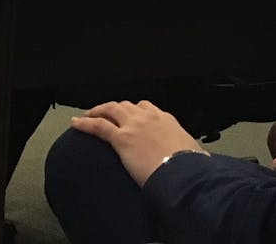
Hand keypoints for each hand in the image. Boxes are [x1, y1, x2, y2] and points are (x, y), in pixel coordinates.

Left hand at [68, 100, 200, 185]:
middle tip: (105, 114)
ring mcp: (133, 125)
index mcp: (166, 119)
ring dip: (97, 110)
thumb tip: (200, 161)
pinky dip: (85, 123)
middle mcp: (148, 117)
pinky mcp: (121, 138)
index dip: (135, 110)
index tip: (130, 115)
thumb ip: (190, 152)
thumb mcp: (193, 153)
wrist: (182, 171)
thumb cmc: (190, 166)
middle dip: (114, 108)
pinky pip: (98, 126)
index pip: (147, 107)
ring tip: (87, 115)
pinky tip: (75, 124)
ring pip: (110, 109)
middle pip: (126, 105)